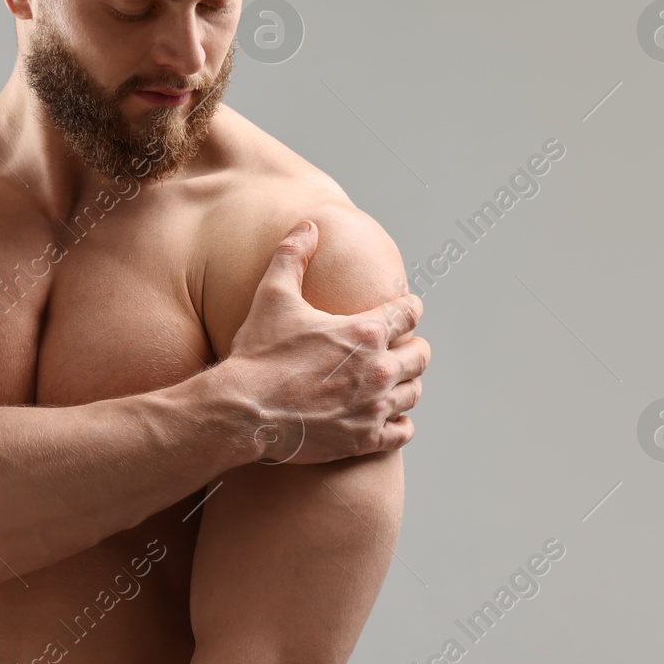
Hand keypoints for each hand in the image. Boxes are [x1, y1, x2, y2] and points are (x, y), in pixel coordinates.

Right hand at [221, 219, 428, 462]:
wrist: (243, 410)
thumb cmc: (258, 353)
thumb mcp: (272, 296)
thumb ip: (292, 256)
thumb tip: (308, 224)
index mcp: (364, 332)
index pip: (408, 314)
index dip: (410, 308)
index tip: (408, 308)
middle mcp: (377, 369)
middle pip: (420, 356)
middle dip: (413, 348)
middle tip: (403, 347)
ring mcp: (373, 407)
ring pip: (413, 393)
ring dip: (407, 384)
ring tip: (395, 381)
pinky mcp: (364, 439)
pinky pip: (402, 432)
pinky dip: (401, 424)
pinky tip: (391, 418)